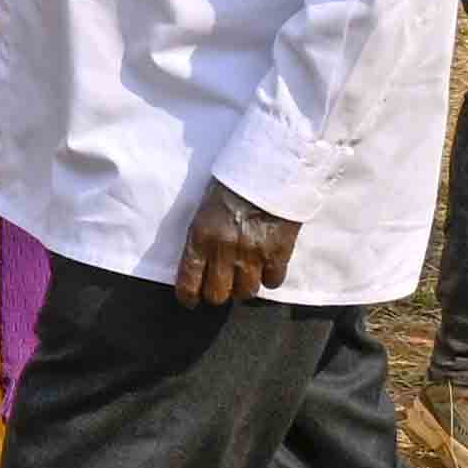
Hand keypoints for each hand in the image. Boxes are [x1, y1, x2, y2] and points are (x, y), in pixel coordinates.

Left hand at [173, 185, 299, 307]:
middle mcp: (224, 250)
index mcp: (201, 237)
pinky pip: (272, 282)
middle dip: (218, 293)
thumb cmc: (233, 181)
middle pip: (218, 295)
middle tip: (222, 283)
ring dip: (244, 286)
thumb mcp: (205, 206)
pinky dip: (270, 277)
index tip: (191, 300)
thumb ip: (202, 236)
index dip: (188, 297)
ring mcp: (253, 254)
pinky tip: (268, 265)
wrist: (270, 167)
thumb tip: (200, 263)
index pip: (188, 283)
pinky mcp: (279, 253)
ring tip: (246, 273)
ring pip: (246, 293)